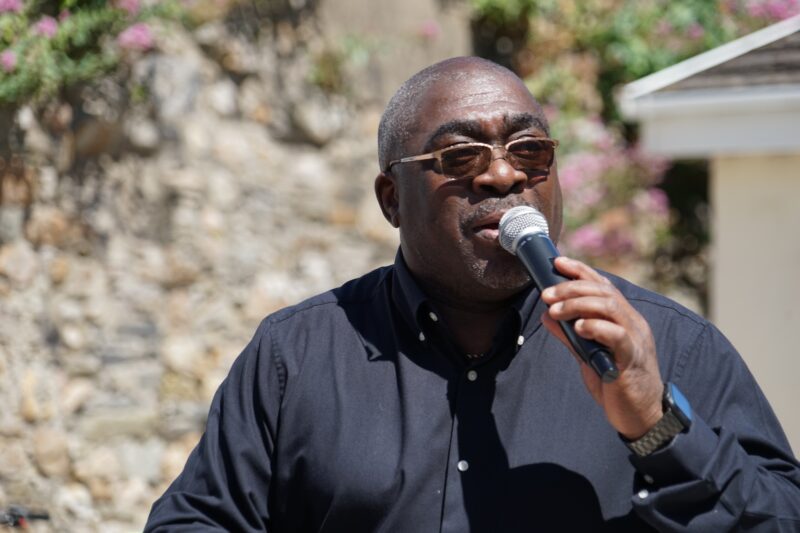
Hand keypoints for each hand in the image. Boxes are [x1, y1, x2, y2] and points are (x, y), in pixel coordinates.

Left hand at [540, 257, 663, 439]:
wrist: (640, 416)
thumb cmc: (615, 383)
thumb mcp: (587, 355)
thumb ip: (569, 336)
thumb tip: (546, 316)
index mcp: (623, 319)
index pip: (603, 285)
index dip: (581, 271)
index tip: (558, 262)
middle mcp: (632, 323)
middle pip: (603, 291)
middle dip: (571, 288)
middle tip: (546, 295)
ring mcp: (635, 339)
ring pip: (610, 306)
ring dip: (578, 304)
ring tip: (555, 311)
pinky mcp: (632, 359)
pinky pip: (617, 335)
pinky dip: (595, 327)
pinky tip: (578, 328)